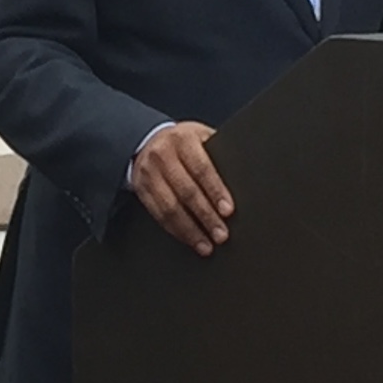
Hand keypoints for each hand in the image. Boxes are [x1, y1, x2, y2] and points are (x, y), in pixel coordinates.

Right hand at [128, 121, 230, 254]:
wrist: (148, 140)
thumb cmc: (183, 143)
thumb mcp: (200, 138)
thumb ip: (216, 154)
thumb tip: (241, 181)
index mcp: (183, 140)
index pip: (202, 169)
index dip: (216, 191)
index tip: (228, 210)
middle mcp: (163, 155)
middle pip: (187, 191)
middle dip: (206, 216)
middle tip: (221, 234)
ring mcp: (149, 173)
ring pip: (170, 207)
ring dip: (190, 230)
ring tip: (206, 245)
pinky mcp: (141, 189)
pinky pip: (158, 214)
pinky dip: (175, 230)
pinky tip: (189, 239)